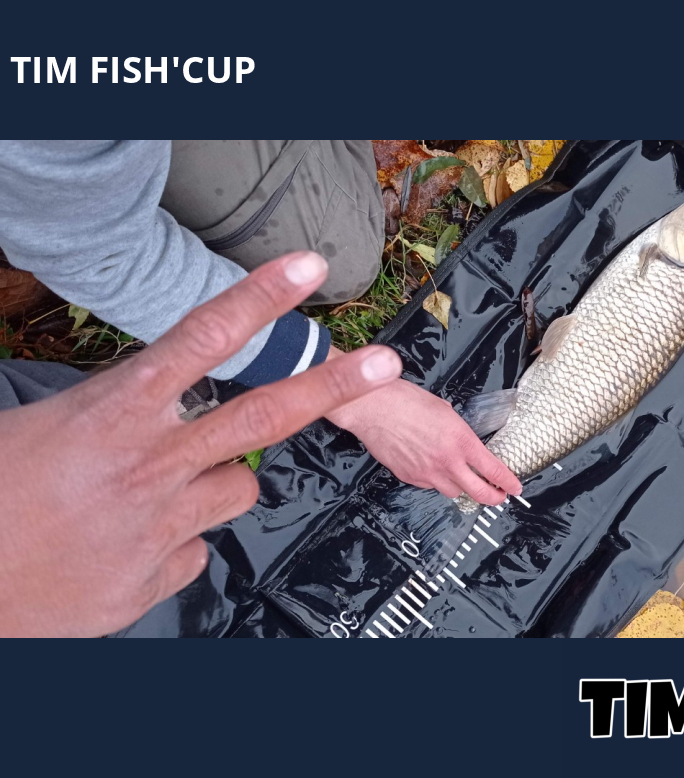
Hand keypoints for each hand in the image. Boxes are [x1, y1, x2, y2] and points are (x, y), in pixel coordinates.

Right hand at [0, 252, 400, 636]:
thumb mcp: (45, 426)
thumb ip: (119, 408)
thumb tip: (162, 396)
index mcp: (111, 414)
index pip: (201, 340)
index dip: (260, 299)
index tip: (305, 270)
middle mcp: (148, 466)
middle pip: (263, 417)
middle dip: (331, 386)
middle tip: (381, 363)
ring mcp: (159, 525)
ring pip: (238, 489)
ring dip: (216, 484)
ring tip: (158, 491)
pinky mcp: (156, 577)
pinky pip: (198, 549)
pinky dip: (177, 543)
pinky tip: (133, 542)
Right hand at [325, 369, 520, 504]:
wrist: (373, 407)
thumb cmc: (406, 401)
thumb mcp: (444, 410)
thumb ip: (458, 430)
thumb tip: (461, 439)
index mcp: (461, 441)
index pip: (494, 470)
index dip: (508, 483)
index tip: (515, 487)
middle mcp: (447, 462)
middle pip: (478, 493)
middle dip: (493, 498)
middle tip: (499, 497)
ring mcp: (427, 473)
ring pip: (453, 492)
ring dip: (460, 488)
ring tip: (462, 479)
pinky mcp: (409, 477)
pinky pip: (429, 486)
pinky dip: (434, 481)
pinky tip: (431, 467)